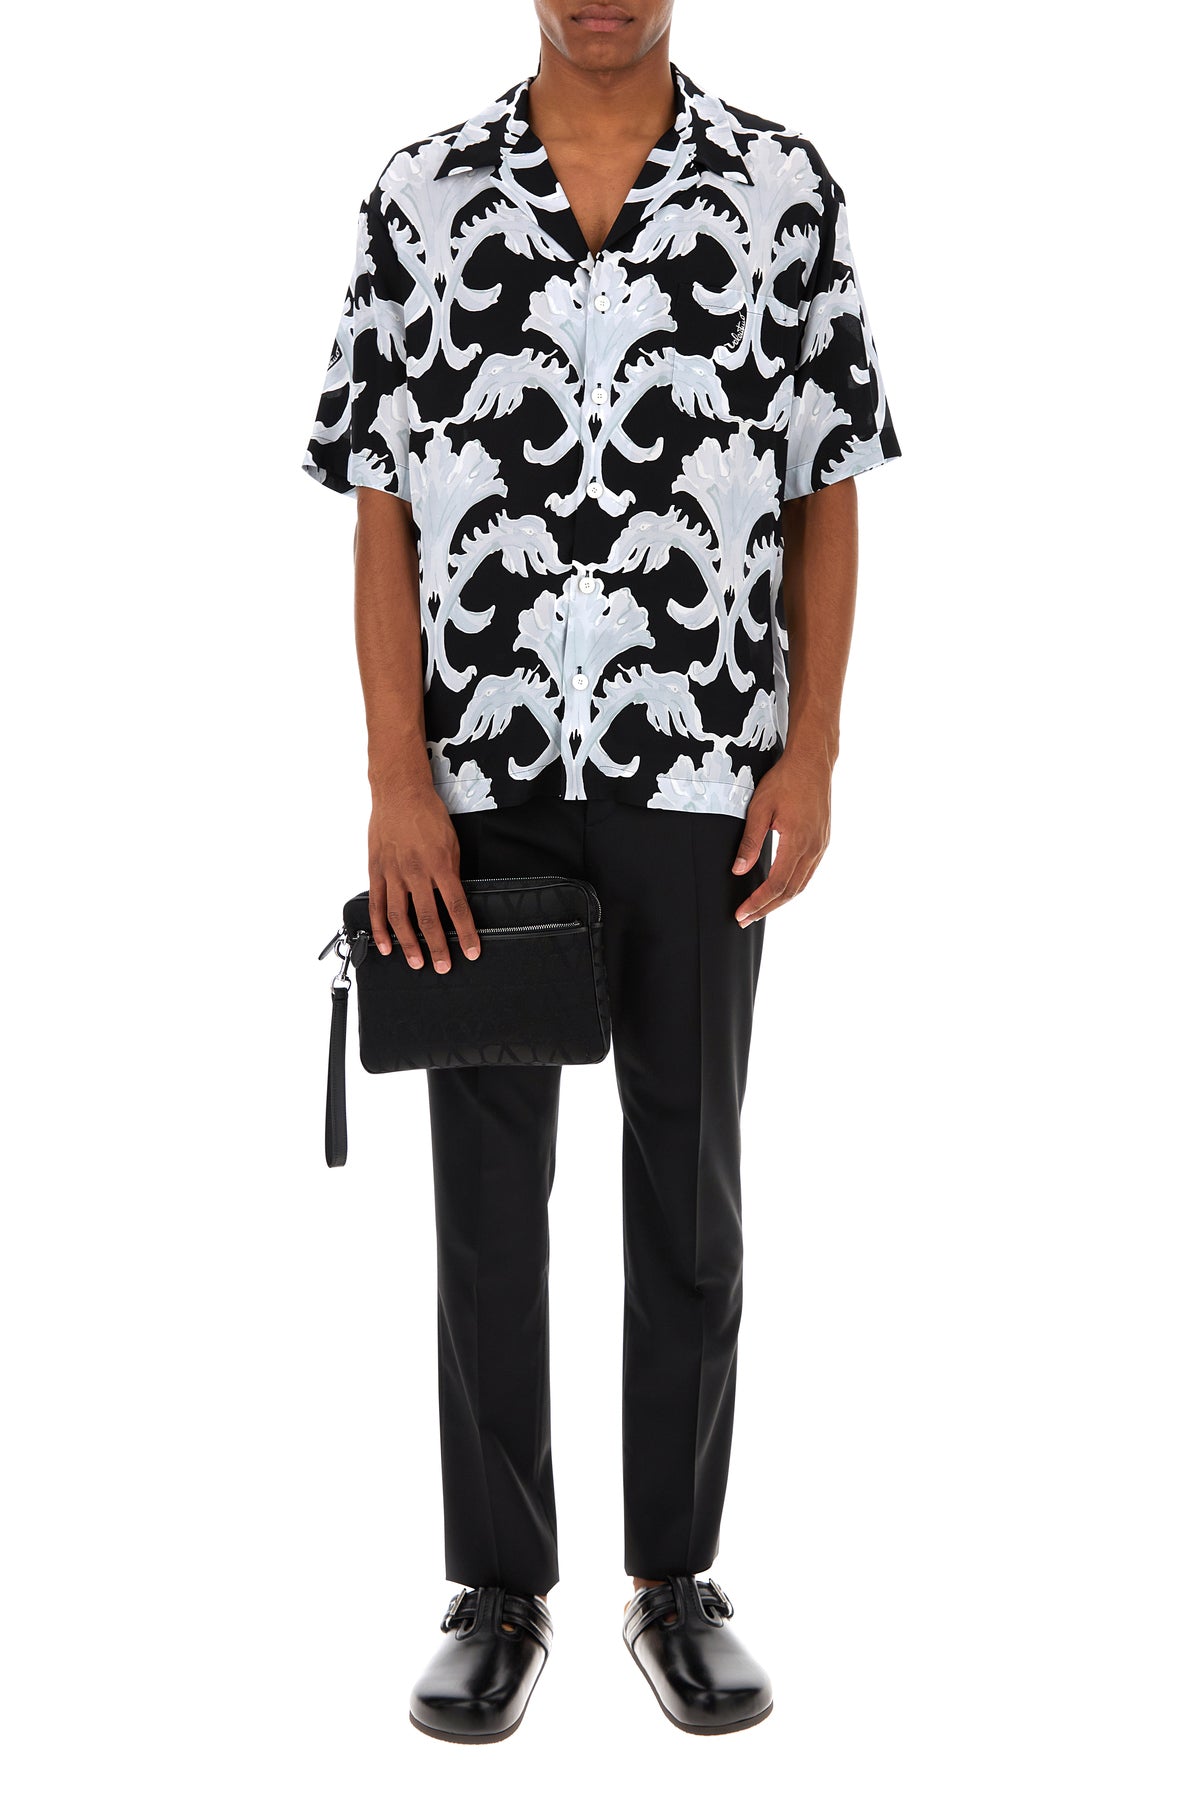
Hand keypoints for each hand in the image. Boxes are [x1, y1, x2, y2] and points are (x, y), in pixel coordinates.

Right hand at [367, 779, 480, 971]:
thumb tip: (455, 899)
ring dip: (409, 944)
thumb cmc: (428, 815)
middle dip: (437, 946)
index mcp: (440, 864)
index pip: (457, 906)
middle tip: (443, 966)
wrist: (400, 793)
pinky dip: (380, 928)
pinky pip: (377, 905)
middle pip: (428, 918)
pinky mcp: (376, 872)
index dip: (465, 932)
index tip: (471, 951)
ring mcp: (393, 873)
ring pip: (400, 917)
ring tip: (417, 962)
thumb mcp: (452, 843)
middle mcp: (416, 872)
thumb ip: (452, 872)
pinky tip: (386, 946)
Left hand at [730, 748, 832, 924]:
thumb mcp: (759, 808)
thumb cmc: (785, 780)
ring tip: (759, 910)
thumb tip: (739, 870)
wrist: (812, 762)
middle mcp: (813, 848)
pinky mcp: (823, 841)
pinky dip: (792, 887)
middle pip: (790, 892)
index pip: (776, 885)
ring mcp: (821, 846)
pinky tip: (779, 889)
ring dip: (780, 901)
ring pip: (801, 885)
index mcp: (798, 842)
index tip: (741, 914)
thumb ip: (749, 842)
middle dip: (766, 908)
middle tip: (746, 920)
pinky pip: (808, 873)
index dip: (757, 903)